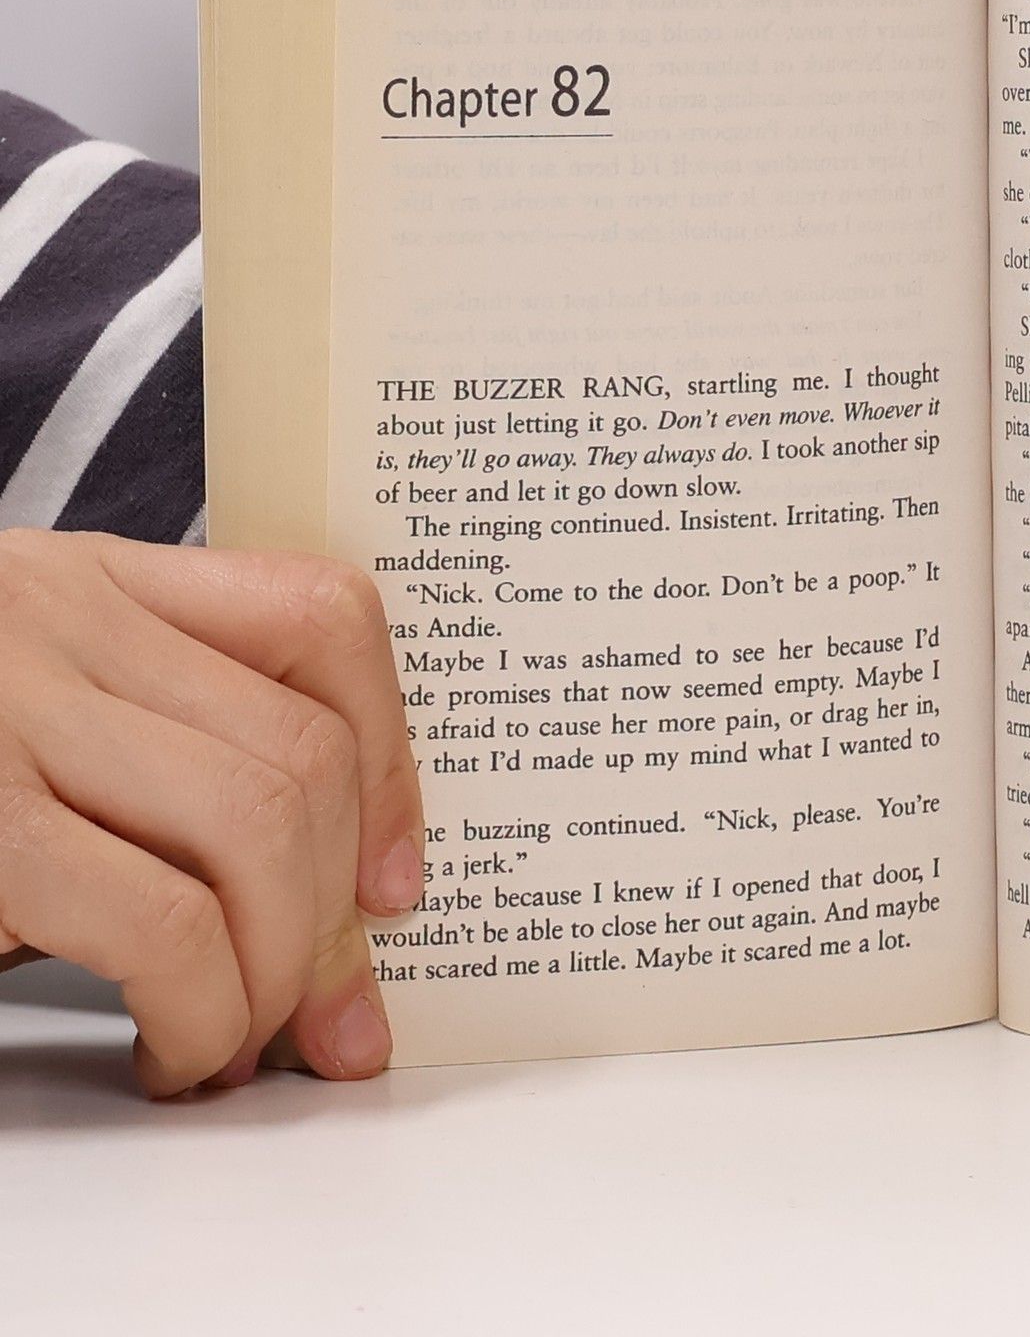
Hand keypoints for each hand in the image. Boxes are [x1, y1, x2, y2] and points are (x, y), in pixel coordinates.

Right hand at [0, 528, 423, 1094]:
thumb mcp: (24, 703)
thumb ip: (150, 744)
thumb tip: (333, 898)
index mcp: (90, 582)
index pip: (322, 617)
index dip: (395, 758)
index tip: (393, 881)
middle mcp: (56, 621)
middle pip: (304, 750)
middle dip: (338, 914)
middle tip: (325, 1014)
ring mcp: (4, 713)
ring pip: (257, 825)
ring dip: (277, 969)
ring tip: (232, 1038)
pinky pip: (157, 918)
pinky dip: (200, 1004)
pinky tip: (172, 1043)